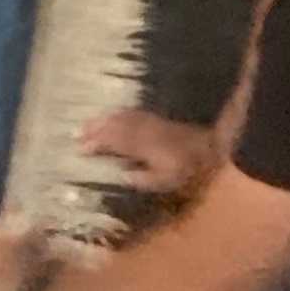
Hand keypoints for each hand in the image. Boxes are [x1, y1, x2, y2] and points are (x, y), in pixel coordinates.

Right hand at [81, 109, 218, 194]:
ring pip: (121, 116)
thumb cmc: (190, 166)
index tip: (81, 148)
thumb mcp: (168, 179)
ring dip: (103, 119)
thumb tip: (123, 175)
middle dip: (94, 129)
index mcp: (141, 145)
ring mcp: (150, 120)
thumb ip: (144, 178)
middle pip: (113, 126)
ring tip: (88, 122)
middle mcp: (142, 130)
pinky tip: (114, 114)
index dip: (96, 144)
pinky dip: (119, 113)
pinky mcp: (158, 117)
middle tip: (76, 132)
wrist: (213, 141)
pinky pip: (132, 111)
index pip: (113, 142)